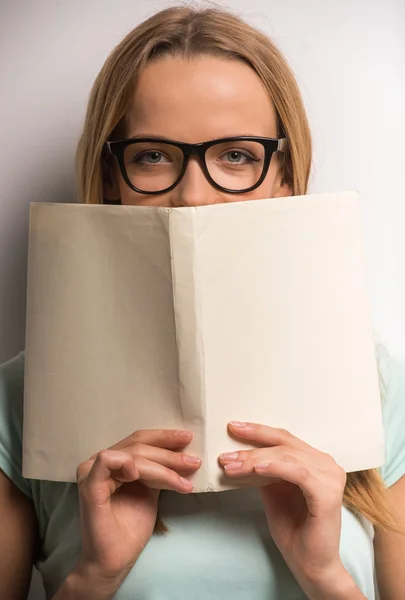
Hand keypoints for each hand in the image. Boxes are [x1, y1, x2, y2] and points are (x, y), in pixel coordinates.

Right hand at [75, 429, 200, 583]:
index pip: (139, 440)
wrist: (115, 560)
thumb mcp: (150, 490)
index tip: (188, 438)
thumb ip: (157, 470)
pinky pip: (108, 461)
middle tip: (193, 461)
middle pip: (138, 445)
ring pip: (132, 455)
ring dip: (162, 466)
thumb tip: (181, 452)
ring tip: (182, 481)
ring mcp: (91, 472)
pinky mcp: (89, 486)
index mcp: (113, 462)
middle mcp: (99, 462)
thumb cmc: (130, 528)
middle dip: (169, 453)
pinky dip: (127, 463)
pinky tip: (140, 473)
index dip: (164, 437)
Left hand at [219, 422, 346, 590]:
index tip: (233, 427)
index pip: (285, 438)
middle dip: (252, 444)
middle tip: (226, 451)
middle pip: (284, 444)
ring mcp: (330, 477)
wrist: (311, 566)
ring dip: (255, 459)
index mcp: (316, 461)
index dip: (259, 431)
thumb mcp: (273, 492)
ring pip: (286, 457)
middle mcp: (327, 464)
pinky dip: (274, 467)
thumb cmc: (294, 530)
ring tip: (231, 464)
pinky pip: (297, 473)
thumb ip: (264, 470)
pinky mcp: (328, 494)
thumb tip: (241, 452)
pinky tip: (255, 469)